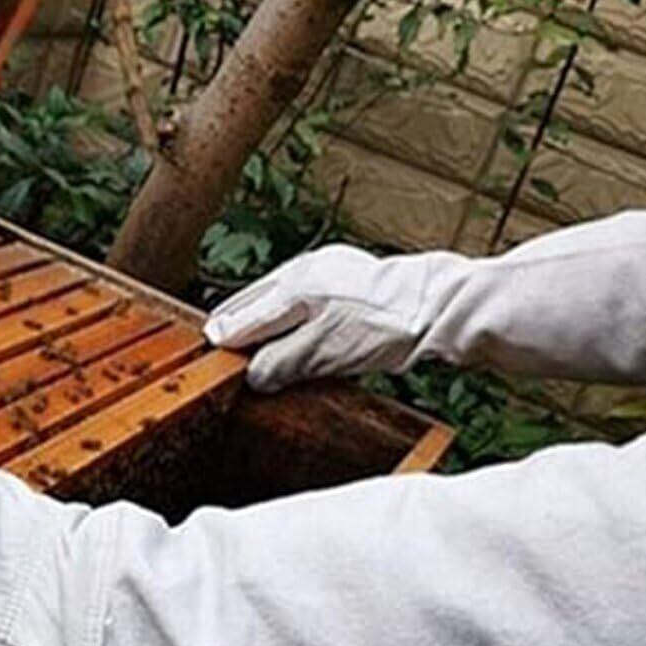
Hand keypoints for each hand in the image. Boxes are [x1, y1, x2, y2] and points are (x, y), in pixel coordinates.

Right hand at [203, 243, 466, 391]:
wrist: (437, 308)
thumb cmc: (383, 327)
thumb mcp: (321, 354)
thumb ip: (279, 362)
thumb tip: (251, 376)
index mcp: (293, 285)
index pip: (243, 315)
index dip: (224, 338)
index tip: (208, 351)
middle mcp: (307, 270)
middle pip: (257, 300)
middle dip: (239, 323)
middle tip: (219, 343)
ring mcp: (331, 272)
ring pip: (282, 298)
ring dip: (265, 319)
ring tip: (250, 341)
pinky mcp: (351, 280)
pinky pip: (306, 299)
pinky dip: (291, 316)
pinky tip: (295, 331)